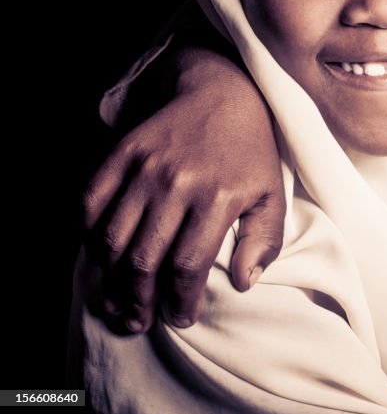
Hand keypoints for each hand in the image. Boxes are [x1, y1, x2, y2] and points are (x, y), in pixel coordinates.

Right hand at [83, 48, 284, 333]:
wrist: (222, 93)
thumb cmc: (250, 152)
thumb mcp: (272, 193)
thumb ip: (264, 239)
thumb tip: (244, 283)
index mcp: (218, 196)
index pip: (188, 265)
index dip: (180, 300)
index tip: (181, 318)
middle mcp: (178, 183)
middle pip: (144, 259)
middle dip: (140, 300)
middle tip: (141, 321)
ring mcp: (145, 167)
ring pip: (112, 238)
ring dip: (111, 279)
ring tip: (119, 301)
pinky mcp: (122, 153)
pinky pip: (90, 204)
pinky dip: (88, 236)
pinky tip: (100, 258)